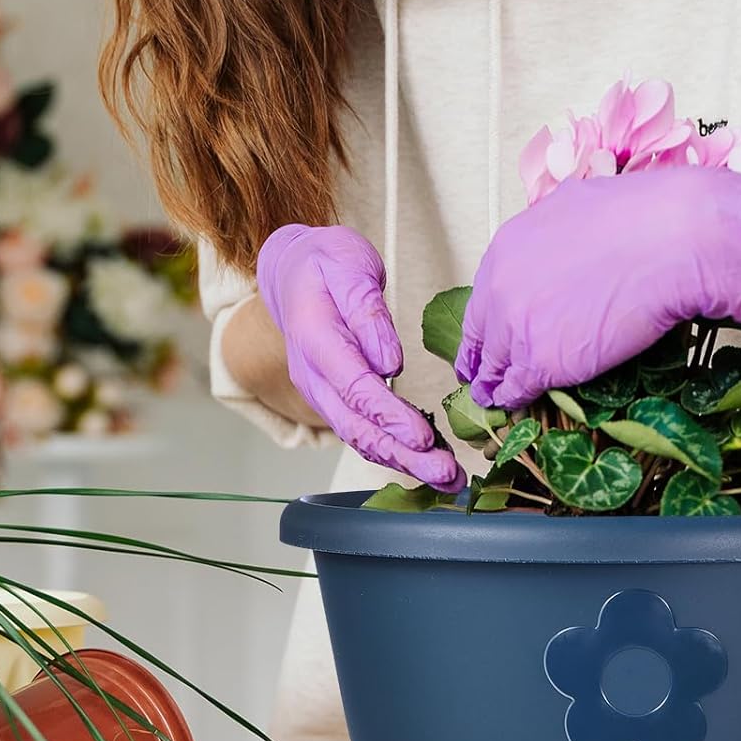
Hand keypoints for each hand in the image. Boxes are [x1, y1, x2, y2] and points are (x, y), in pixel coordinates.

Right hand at [257, 224, 465, 490]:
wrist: (293, 271)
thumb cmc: (325, 263)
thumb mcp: (350, 266)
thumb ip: (368, 313)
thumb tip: (390, 361)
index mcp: (315, 339)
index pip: (354, 388)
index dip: (389, 416)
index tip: (424, 436)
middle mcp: (313, 375)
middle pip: (357, 426)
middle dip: (404, 455)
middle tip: (448, 473)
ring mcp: (320, 391)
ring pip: (359, 436)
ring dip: (403, 461)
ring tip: (447, 478)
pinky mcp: (334, 397)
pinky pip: (361, 429)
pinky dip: (393, 449)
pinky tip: (425, 461)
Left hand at [454, 166, 740, 408]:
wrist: (669, 242)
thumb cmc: (640, 218)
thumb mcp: (575, 205)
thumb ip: (553, 227)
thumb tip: (559, 227)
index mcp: (507, 249)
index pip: (485, 296)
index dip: (487, 320)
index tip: (485, 334)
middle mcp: (501, 289)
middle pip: (482, 333)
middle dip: (480, 355)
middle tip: (476, 372)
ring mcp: (518, 327)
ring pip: (495, 365)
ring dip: (492, 383)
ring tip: (489, 397)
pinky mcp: (541, 361)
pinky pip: (516, 388)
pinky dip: (512, 400)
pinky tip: (510, 406)